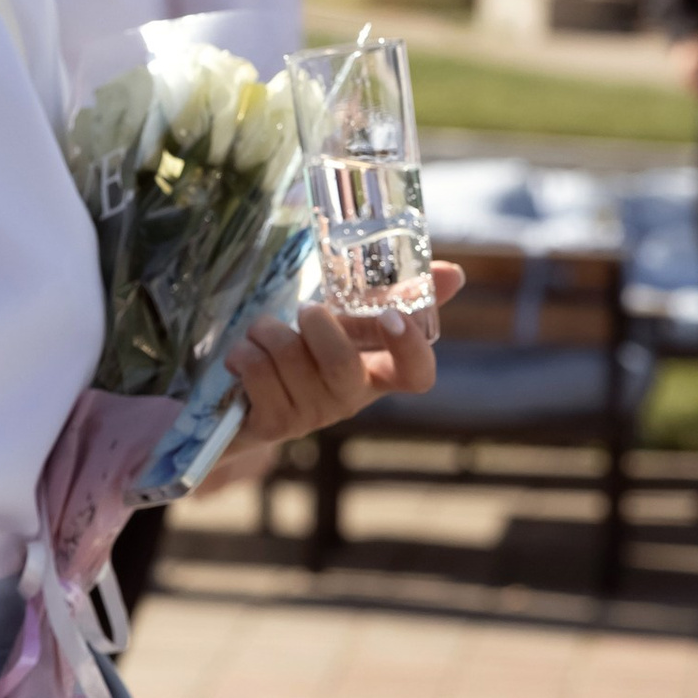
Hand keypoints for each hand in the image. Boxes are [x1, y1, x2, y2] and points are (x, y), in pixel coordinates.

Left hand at [228, 263, 466, 446]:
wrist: (247, 401)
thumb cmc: (306, 352)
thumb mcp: (348, 324)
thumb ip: (394, 296)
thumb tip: (453, 272)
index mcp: (377, 374)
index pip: (416, 375)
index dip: (410, 349)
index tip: (391, 315)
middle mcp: (349, 401)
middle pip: (342, 366)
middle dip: (317, 325)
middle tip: (305, 310)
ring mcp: (311, 417)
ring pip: (288, 357)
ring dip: (267, 329)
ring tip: (263, 330)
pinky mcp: (272, 424)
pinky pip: (256, 371)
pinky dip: (245, 349)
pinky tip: (245, 355)